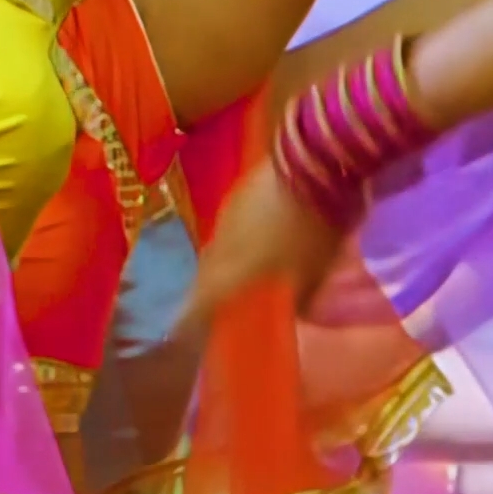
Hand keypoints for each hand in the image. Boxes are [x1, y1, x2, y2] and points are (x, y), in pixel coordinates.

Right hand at [177, 166, 354, 336]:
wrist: (313, 161)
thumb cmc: (314, 227)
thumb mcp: (316, 268)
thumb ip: (303, 296)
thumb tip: (298, 313)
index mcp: (231, 270)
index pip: (200, 302)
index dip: (188, 319)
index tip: (176, 332)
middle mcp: (220, 244)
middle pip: (204, 274)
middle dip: (203, 290)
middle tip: (204, 302)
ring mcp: (227, 214)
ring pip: (216, 247)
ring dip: (220, 262)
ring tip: (228, 272)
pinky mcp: (240, 191)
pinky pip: (229, 225)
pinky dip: (235, 238)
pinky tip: (247, 239)